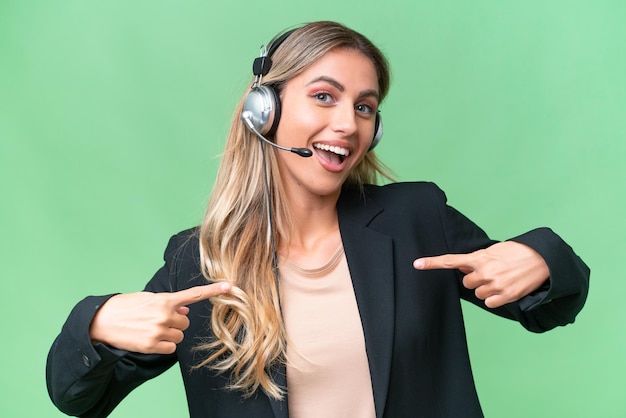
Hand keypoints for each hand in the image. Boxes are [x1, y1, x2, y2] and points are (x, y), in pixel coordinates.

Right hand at [89, 282, 231, 353]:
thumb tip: (186, 310)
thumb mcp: (149, 298)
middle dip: (176, 322)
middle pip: (186, 322)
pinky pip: (171, 348)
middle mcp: (164, 315)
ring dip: (170, 334)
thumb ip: (170, 303)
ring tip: (152, 329)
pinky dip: (164, 345)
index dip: (213, 290)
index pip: (194, 294)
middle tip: (159, 320)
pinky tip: (151, 339)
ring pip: (179, 336)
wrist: (103, 320)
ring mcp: (159, 331)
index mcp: (165, 300)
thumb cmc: (127, 306)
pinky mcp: (152, 346)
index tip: (230, 286)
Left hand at [413, 241, 548, 307]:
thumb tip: (463, 267)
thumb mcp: (495, 250)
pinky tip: (504, 289)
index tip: (417, 264)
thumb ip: (477, 259)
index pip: (451, 261)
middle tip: (490, 272)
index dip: (432, 263)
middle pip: (466, 283)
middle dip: (475, 279)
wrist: (543, 260)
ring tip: (501, 279)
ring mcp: (495, 286)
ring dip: (486, 288)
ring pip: (478, 294)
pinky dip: (494, 298)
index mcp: (480, 258)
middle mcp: (485, 272)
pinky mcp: (505, 297)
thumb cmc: (517, 252)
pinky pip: (489, 303)